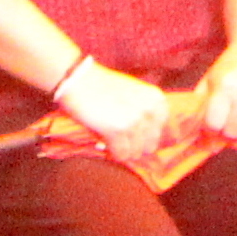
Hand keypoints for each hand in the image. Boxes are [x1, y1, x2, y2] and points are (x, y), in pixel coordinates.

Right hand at [57, 63, 173, 168]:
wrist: (78, 80)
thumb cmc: (103, 89)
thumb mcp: (134, 97)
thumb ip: (143, 115)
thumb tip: (143, 145)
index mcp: (157, 100)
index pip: (158, 132)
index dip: (143, 137)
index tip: (130, 137)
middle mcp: (150, 110)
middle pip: (150, 145)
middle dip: (134, 147)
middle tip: (118, 142)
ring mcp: (135, 120)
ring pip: (135, 153)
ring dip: (122, 151)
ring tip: (109, 141)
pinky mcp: (117, 130)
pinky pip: (121, 155)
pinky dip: (112, 154)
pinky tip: (104, 146)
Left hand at [195, 38, 236, 139]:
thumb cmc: (230, 65)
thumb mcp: (210, 79)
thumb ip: (202, 103)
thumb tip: (198, 132)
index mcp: (224, 87)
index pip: (214, 124)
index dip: (212, 128)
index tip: (215, 124)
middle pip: (233, 130)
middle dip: (229, 130)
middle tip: (230, 123)